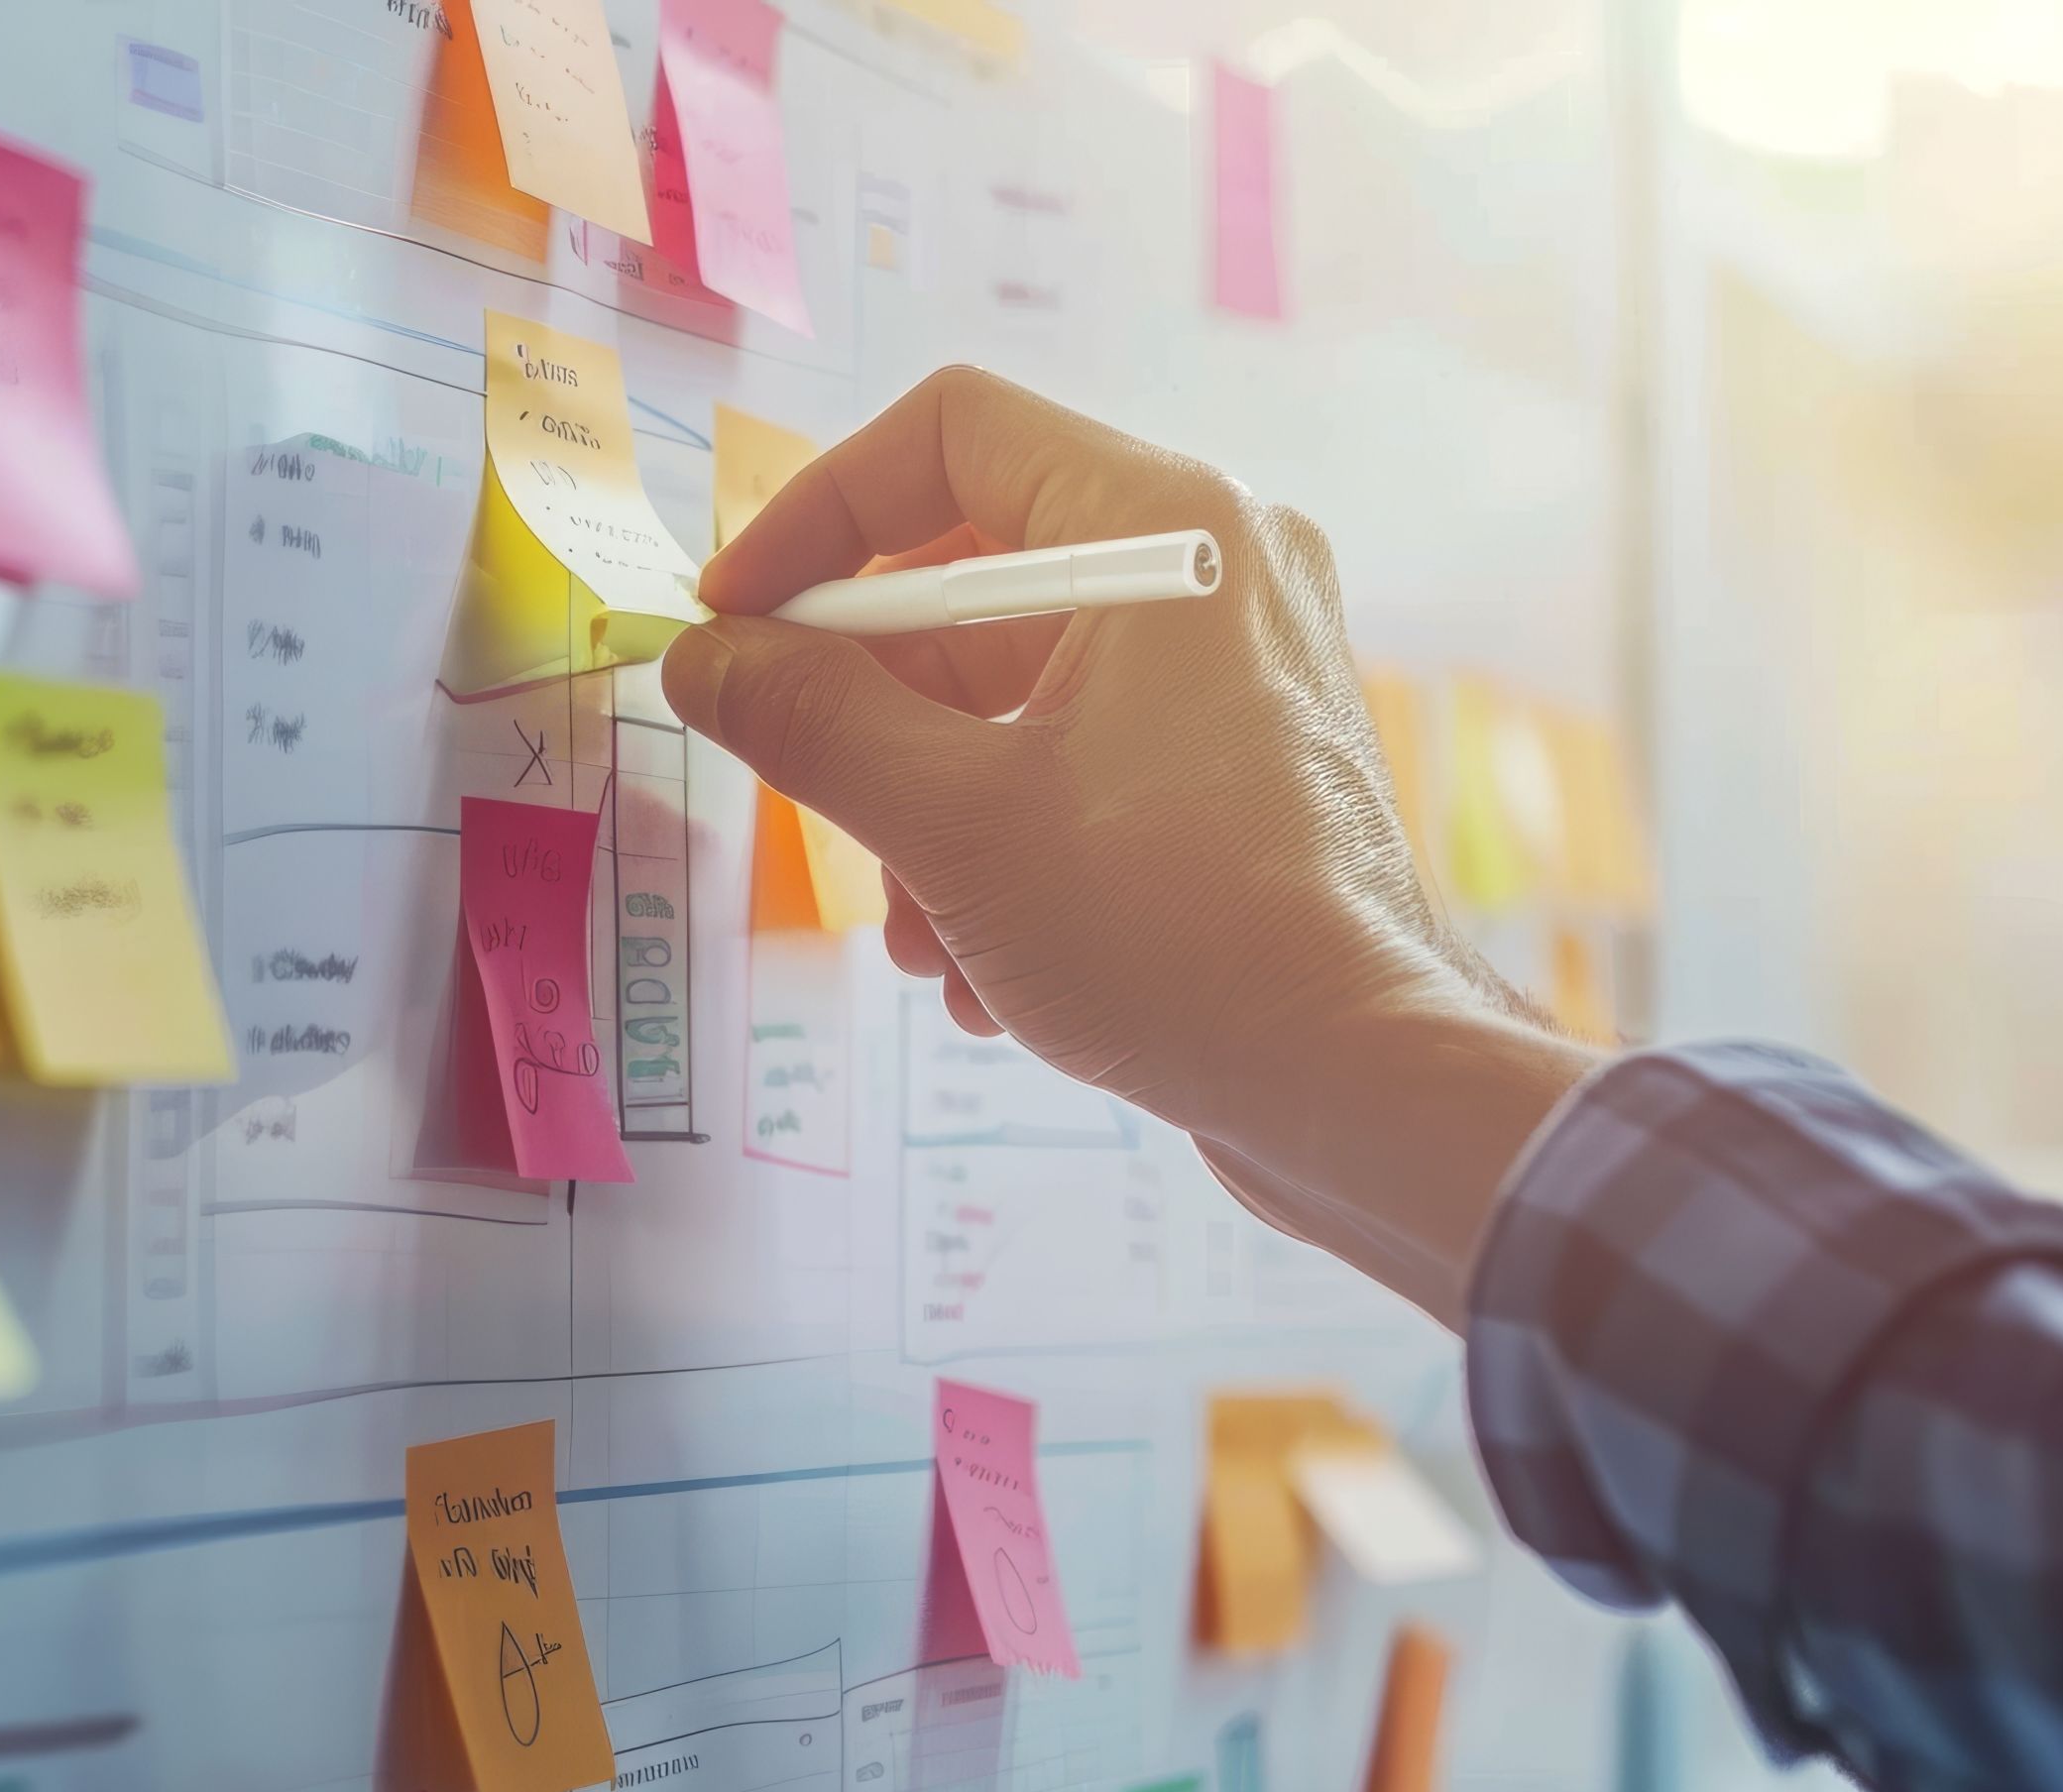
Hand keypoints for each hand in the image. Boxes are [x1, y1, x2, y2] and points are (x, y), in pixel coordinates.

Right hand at [659, 367, 1599, 1322]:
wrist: (1360, 1087)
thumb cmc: (1183, 936)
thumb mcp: (953, 823)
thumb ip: (810, 722)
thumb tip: (703, 660)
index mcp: (1167, 529)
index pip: (948, 433)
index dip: (815, 514)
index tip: (734, 618)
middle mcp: (1216, 570)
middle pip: (969, 575)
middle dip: (870, 708)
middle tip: (813, 801)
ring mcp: (1234, 669)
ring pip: (1009, 688)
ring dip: (925, 807)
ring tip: (922, 933)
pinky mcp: (1236, 762)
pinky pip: (1073, 755)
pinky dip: (1002, 843)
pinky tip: (985, 967)